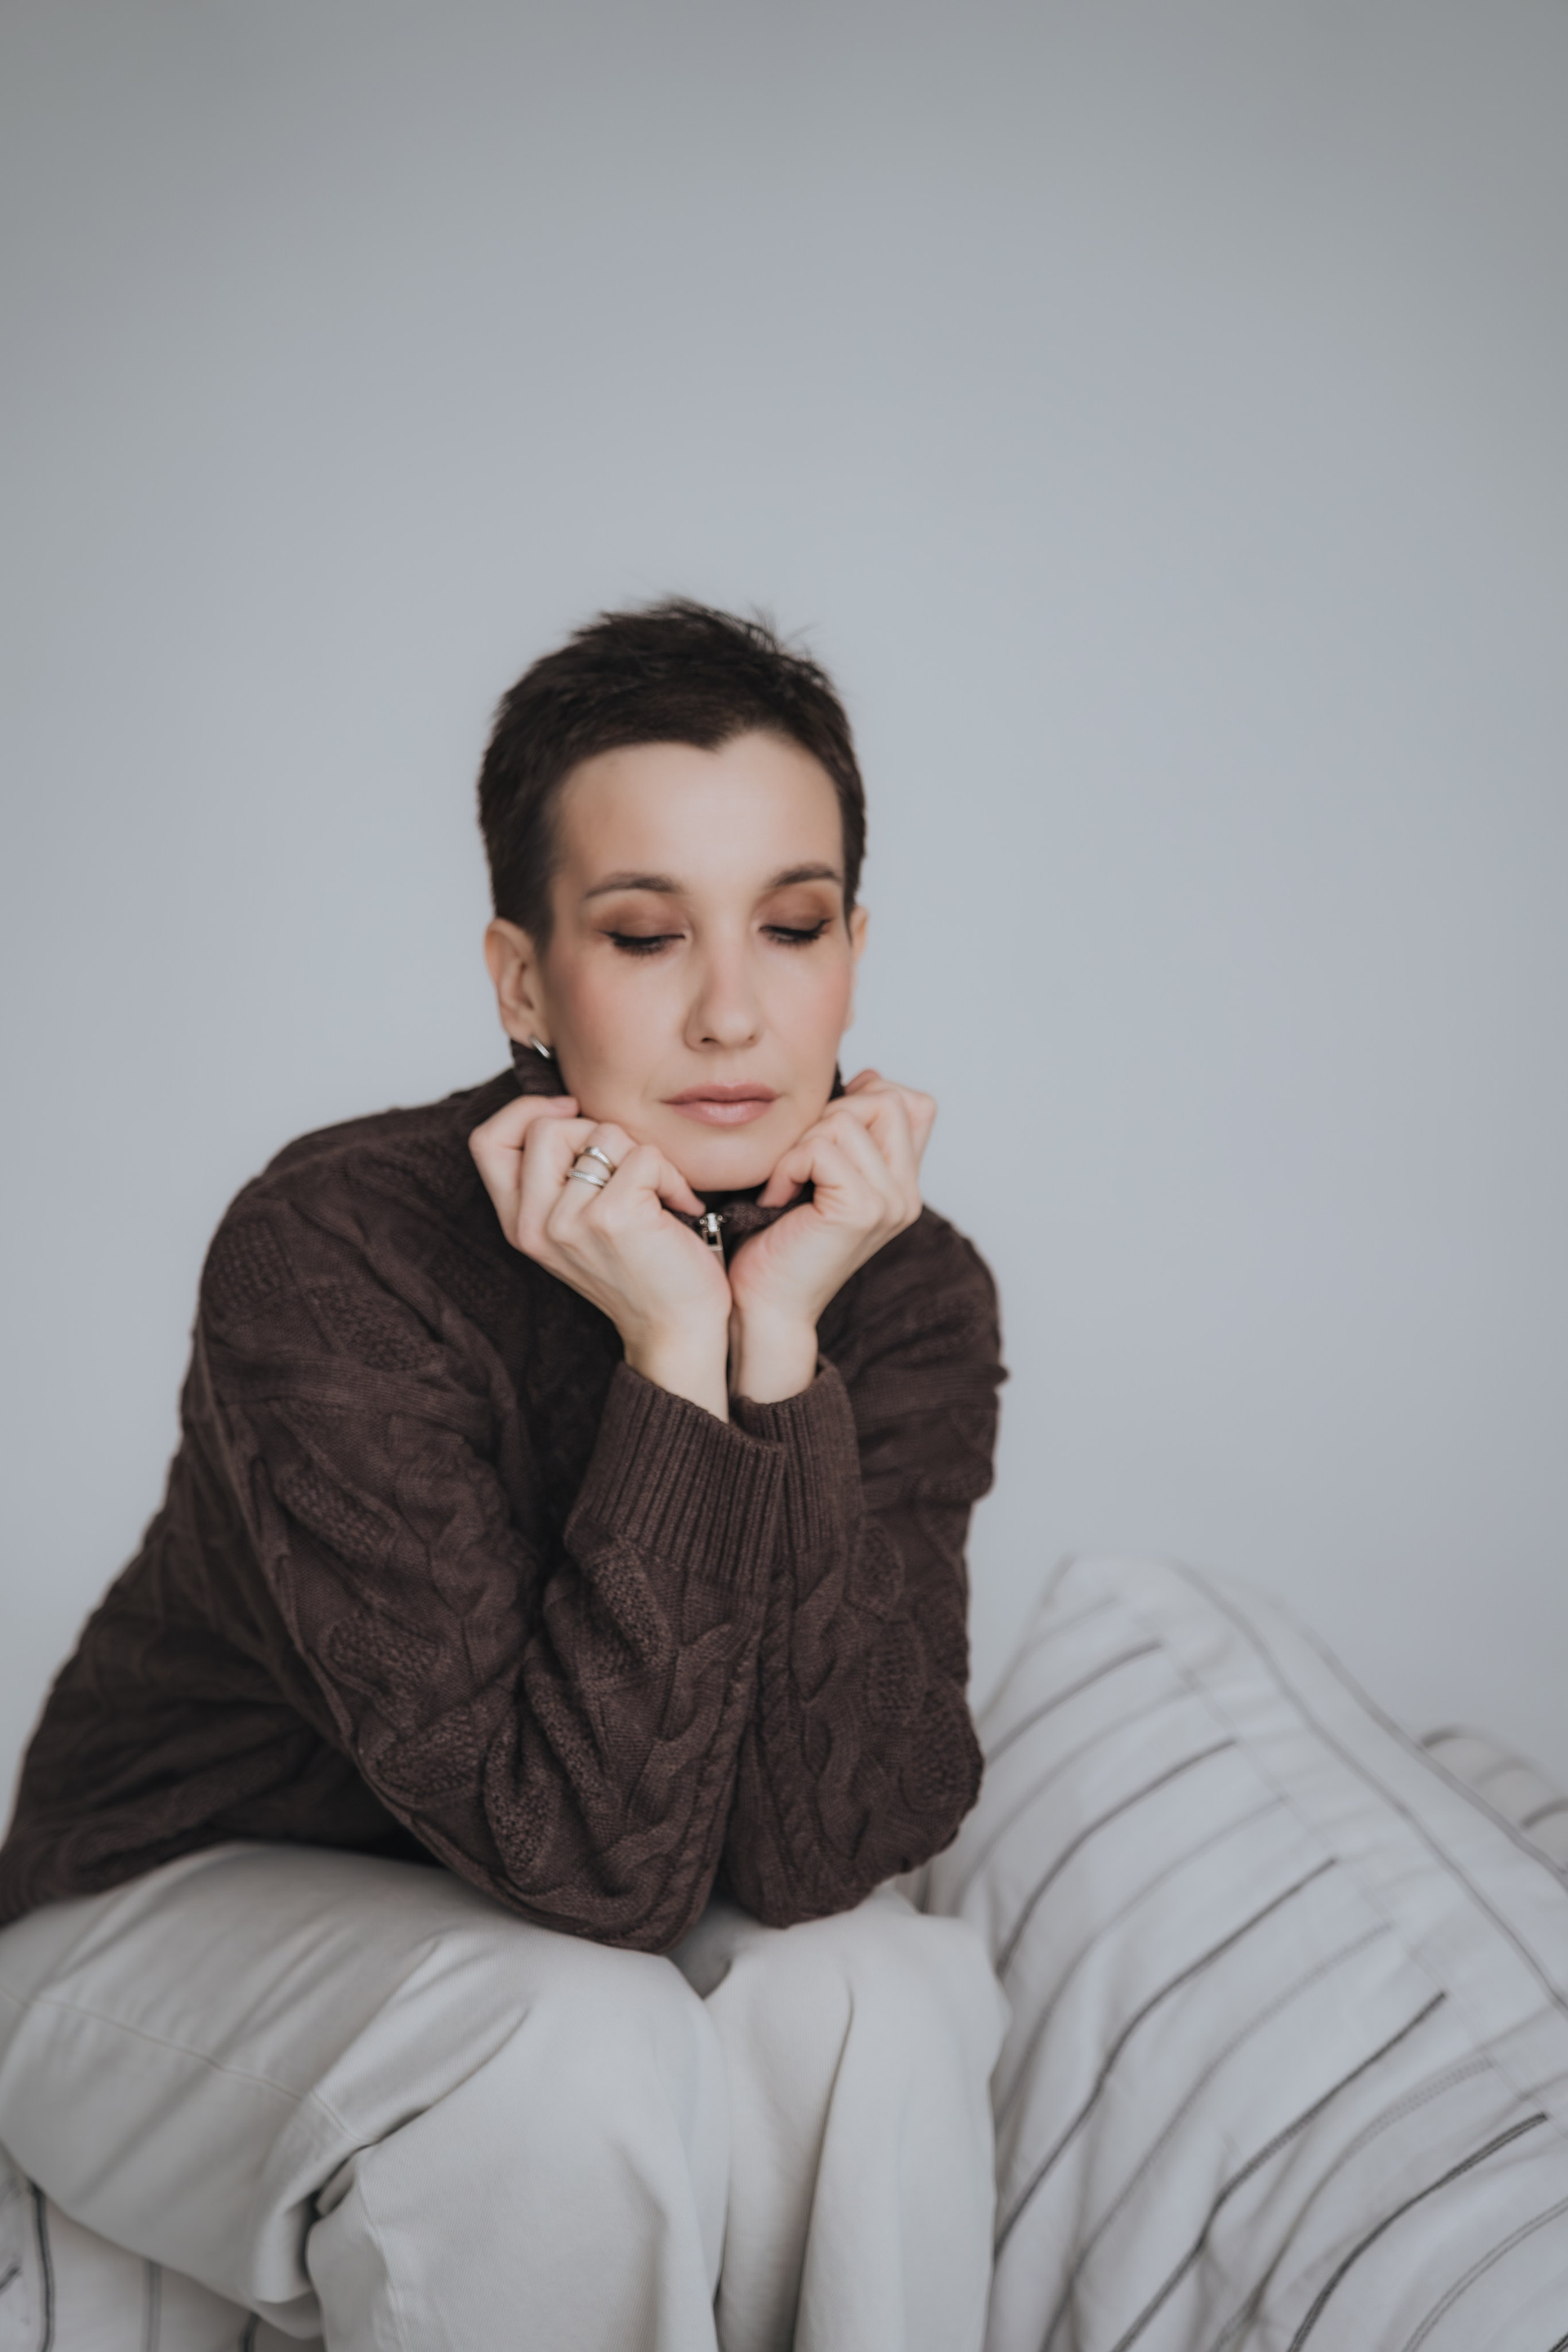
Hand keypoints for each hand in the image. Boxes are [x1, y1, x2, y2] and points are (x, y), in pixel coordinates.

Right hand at [469, 1094, 733, 1418]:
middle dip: (597, 1130)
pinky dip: (672, 1174)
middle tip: (629, 1166)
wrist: (675, 1331)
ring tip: (659, 1193)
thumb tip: (565, 1108)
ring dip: (643, 1155)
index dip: (525, 1111)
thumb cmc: (640, 1270)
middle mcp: (533, 1225)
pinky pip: (645, 1155)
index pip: (486, 1142)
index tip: (569, 1112)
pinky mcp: (611, 1218)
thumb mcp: (577, 1225)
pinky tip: (680, 1206)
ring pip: (602, 1134)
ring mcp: (568, 1222)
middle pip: (544, 1126)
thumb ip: (557, 1177)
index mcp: (519, 1224)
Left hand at [727, 1070, 934, 1402]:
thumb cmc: (778, 1242)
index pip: (915, 1103)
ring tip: (786, 1183)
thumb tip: (869, 1077)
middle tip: (799, 1161)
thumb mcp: (822, 1176)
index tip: (822, 1133)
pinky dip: (788, 1165)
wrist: (764, 1306)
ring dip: (801, 1145)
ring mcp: (891, 1202)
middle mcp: (907, 1194)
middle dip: (830, 1115)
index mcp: (903, 1185)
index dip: (867, 1098)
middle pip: (887, 1100)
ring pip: (848, 1119)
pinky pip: (822, 1148)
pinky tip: (777, 1197)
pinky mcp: (862, 1210)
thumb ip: (851, 1135)